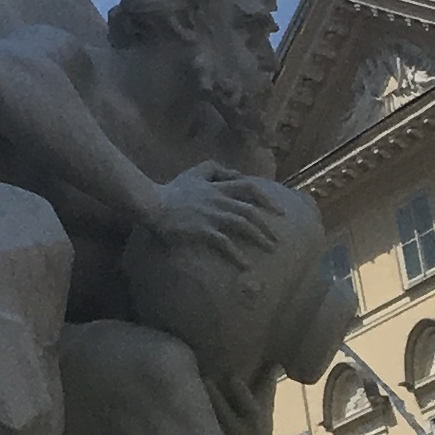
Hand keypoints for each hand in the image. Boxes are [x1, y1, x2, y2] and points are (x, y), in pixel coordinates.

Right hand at [145, 163, 280, 259]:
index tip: (280, 211)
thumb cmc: (173, 190)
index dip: (266, 198)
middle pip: (249, 210)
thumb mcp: (194, 173)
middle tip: (278, 238)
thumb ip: (214, 169)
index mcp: (216, 186)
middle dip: (267, 225)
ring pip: (242, 224)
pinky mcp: (203, 230)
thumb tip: (236, 174)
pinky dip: (238, 255)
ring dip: (259, 237)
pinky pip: (225, 243)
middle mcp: (217, 199)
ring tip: (270, 249)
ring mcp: (211, 215)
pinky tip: (246, 265)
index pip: (248, 187)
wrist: (154, 204)